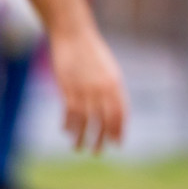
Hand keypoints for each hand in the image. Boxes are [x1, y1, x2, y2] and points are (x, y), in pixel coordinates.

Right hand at [47, 24, 126, 151]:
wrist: (74, 35)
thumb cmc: (92, 52)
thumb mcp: (107, 69)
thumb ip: (110, 89)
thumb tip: (111, 109)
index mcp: (115, 83)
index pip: (120, 113)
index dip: (118, 130)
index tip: (117, 144)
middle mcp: (102, 88)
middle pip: (104, 120)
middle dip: (101, 139)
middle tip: (98, 153)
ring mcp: (84, 89)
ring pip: (85, 121)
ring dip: (82, 137)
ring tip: (79, 149)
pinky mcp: (67, 88)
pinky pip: (69, 112)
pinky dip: (68, 125)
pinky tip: (67, 133)